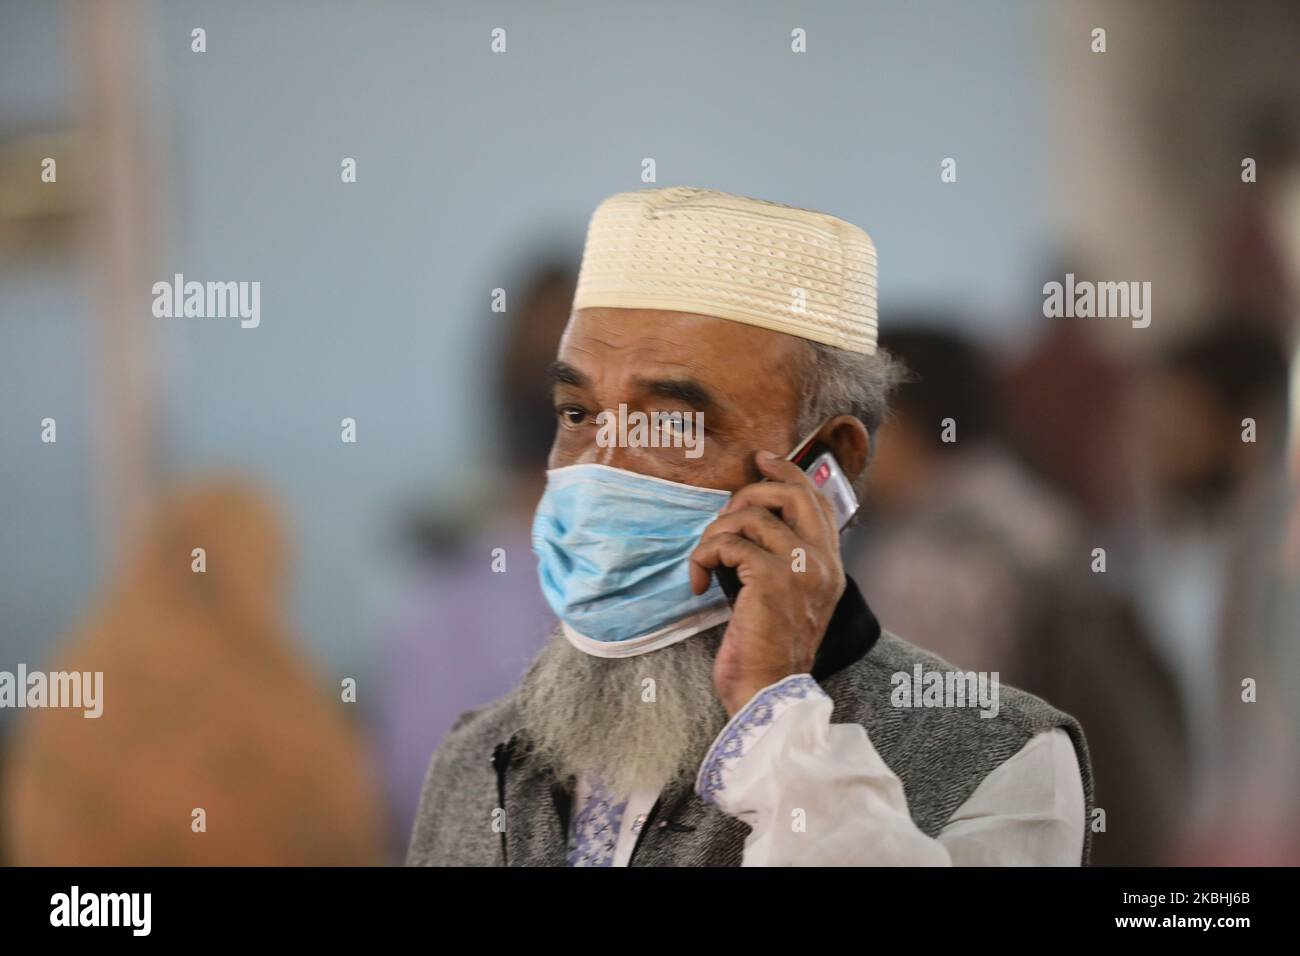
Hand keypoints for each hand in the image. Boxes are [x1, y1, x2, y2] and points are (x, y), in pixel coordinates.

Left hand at [688, 450, 845, 716]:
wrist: (768, 693)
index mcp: (830, 567)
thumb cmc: (767, 651)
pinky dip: (702, 557)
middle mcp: (822, 563)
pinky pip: (726, 543)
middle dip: (749, 492)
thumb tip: (750, 520)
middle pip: (790, 493)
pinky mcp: (770, 578)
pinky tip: (698, 583)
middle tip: (723, 514)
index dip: (788, 474)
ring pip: (749, 516)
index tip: (761, 460)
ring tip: (706, 562)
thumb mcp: (786, 600)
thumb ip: (783, 561)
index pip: (817, 501)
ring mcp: (799, 568)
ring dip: (715, 533)